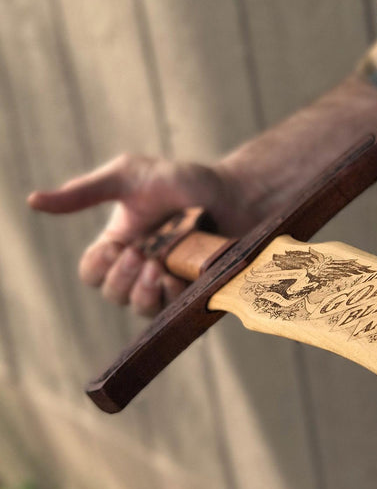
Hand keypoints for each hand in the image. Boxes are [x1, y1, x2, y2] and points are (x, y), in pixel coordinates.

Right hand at [27, 154, 248, 316]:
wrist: (231, 192)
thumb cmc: (181, 181)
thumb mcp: (130, 177)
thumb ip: (86, 192)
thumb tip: (33, 201)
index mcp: (120, 243)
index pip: (92, 272)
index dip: (99, 266)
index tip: (119, 246)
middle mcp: (140, 267)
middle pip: (113, 294)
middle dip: (122, 279)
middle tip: (142, 256)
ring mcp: (168, 280)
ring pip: (141, 309)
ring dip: (143, 294)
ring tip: (159, 270)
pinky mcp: (193, 289)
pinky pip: (173, 310)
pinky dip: (170, 299)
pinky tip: (176, 280)